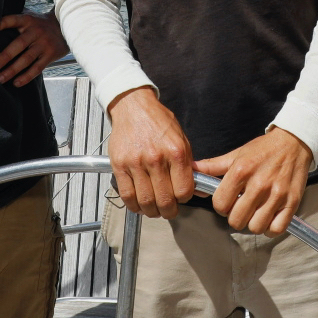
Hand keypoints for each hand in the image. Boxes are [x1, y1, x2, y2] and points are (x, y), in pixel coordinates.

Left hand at [0, 11, 67, 86]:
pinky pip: (37, 68)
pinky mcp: (50, 55)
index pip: (13, 20)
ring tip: (0, 79)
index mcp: (27, 20)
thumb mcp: (30, 17)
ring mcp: (44, 44)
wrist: (66, 25)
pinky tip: (16, 83)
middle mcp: (36, 31)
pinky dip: (26, 77)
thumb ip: (15, 21)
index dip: (2, 24)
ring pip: (27, 59)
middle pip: (19, 44)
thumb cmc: (40, 24)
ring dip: (13, 70)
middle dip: (5, 56)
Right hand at [106, 87, 193, 218]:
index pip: (184, 191)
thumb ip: (188, 165)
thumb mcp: (181, 139)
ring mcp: (136, 162)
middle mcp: (156, 158)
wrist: (134, 107)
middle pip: (165, 200)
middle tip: (168, 210)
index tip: (181, 198)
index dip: (184, 199)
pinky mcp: (119, 165)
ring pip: (145, 201)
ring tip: (153, 209)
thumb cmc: (158, 122)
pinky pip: (127, 195)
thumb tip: (198, 189)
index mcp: (176, 152)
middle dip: (169, 211)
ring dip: (151, 211)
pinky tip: (139, 203)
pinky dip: (134, 206)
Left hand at [195, 127, 311, 235]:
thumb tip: (191, 170)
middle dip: (235, 216)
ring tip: (255, 211)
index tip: (227, 200)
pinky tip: (268, 217)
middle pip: (236, 220)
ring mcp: (277, 195)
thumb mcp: (236, 154)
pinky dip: (270, 228)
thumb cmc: (263, 149)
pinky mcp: (292, 203)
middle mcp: (259, 184)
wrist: (294, 142)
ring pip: (255, 227)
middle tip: (241, 207)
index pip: (220, 204)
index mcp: (241, 171)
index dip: (221, 205)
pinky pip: (276, 229)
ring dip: (252, 222)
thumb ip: (213, 166)